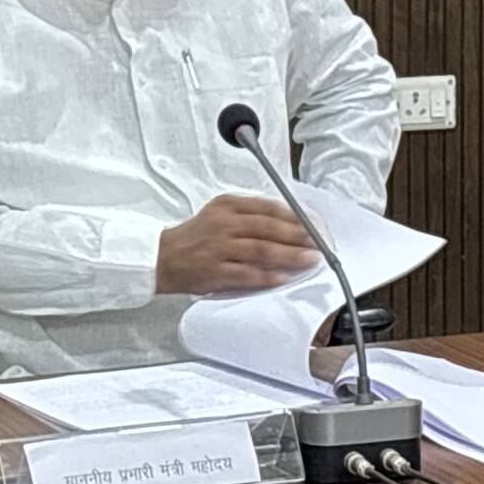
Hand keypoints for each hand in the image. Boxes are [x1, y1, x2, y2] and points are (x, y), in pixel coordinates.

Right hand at [154, 195, 320, 295]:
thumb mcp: (219, 213)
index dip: (295, 217)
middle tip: (319, 243)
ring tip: (309, 260)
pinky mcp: (216, 271)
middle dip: (299, 236)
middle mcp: (224, 223)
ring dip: (290, 256)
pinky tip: (284, 278)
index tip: (313, 224)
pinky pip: (248, 274)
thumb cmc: (195, 237)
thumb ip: (249, 214)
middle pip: (269, 228)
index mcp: (227, 205)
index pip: (268, 207)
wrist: (163, 257)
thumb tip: (288, 223)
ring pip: (262, 250)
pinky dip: (268, 277)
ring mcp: (220, 248)